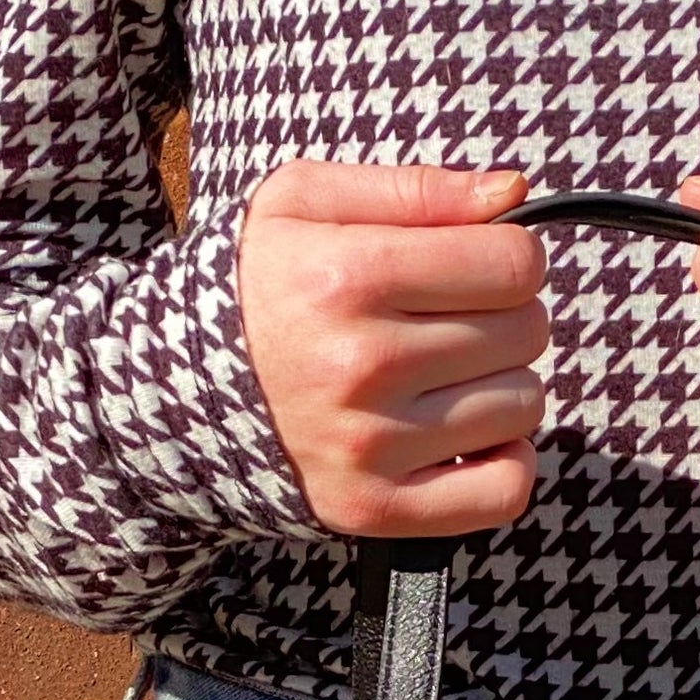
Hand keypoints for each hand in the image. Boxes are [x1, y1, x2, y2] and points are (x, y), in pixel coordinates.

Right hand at [238, 161, 548, 534]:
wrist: (175, 392)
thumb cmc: (256, 288)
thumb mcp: (306, 204)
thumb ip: (416, 190)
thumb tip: (513, 193)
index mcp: (348, 276)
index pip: (512, 264)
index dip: (510, 257)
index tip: (479, 266)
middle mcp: (361, 365)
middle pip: (524, 332)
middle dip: (504, 317)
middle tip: (452, 323)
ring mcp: (371, 446)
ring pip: (522, 406)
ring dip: (501, 387)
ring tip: (444, 378)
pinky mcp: (377, 509)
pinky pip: (503, 491)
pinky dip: (507, 464)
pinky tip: (472, 439)